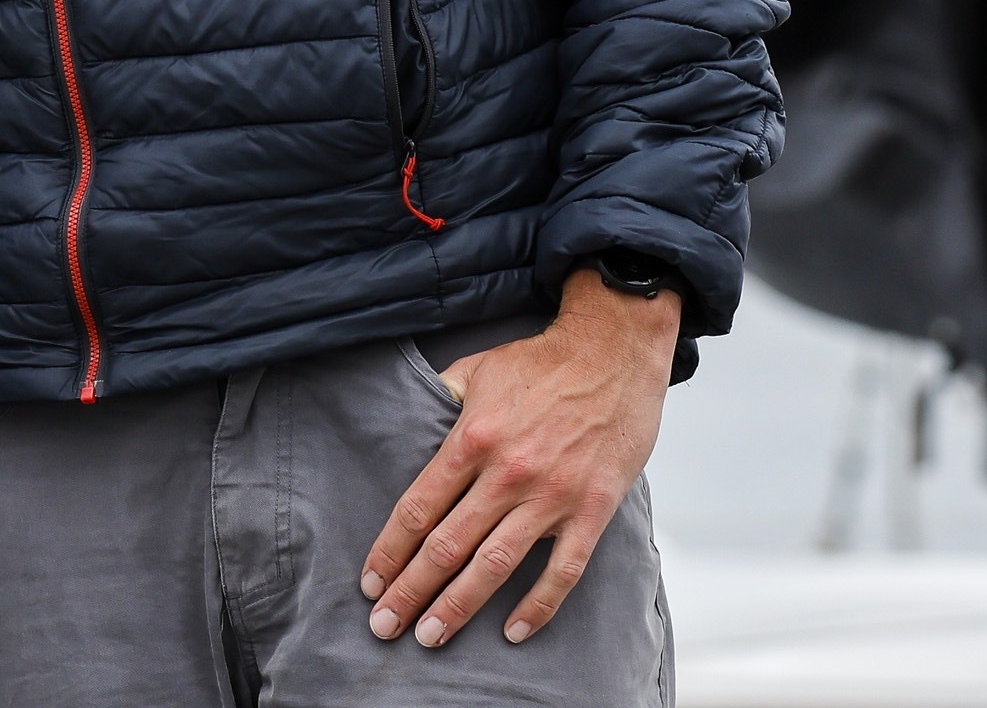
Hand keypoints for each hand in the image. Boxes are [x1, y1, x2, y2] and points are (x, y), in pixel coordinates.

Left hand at [361, 265, 676, 649]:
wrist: (614, 350)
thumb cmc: (544, 361)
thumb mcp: (479, 369)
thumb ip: (443, 400)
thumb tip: (413, 420)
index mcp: (473, 437)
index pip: (418, 508)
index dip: (390, 551)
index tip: (372, 583)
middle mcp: (507, 472)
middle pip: (447, 546)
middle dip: (411, 591)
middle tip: (384, 625)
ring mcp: (552, 495)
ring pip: (495, 565)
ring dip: (457, 606)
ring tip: (430, 636)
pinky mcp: (592, 509)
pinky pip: (562, 571)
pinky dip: (537, 606)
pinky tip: (513, 630)